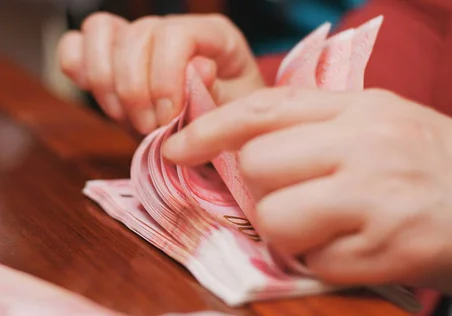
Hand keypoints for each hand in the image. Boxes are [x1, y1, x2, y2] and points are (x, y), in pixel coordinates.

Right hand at [57, 12, 264, 133]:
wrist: (207, 136)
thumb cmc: (223, 125)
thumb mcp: (231, 117)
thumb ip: (216, 95)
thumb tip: (200, 68)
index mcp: (213, 35)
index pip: (175, 35)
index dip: (164, 80)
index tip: (166, 120)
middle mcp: (171, 26)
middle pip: (135, 35)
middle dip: (135, 92)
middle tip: (147, 129)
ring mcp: (135, 36)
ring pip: (99, 31)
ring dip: (106, 84)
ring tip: (126, 118)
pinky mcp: (107, 53)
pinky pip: (74, 45)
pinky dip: (79, 70)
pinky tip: (105, 100)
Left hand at [162, 87, 451, 291]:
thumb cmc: (423, 160)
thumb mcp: (373, 121)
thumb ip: (309, 126)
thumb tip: (236, 146)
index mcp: (357, 109)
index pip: (263, 110)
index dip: (210, 129)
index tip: (175, 148)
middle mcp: (363, 146)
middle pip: (258, 164)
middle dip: (261, 187)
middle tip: (294, 193)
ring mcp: (373, 199)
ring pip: (274, 218)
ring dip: (285, 229)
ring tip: (324, 224)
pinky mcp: (382, 251)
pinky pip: (311, 260)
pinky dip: (320, 259)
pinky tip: (352, 245)